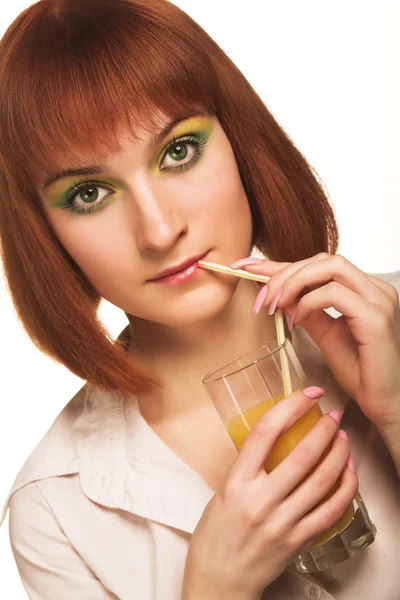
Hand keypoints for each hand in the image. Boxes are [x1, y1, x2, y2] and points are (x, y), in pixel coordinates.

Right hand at [181, 387, 356, 599]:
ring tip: (344, 439)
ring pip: (322, 481)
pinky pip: (330, 511)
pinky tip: (350, 473)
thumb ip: (246, 468)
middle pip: (301, 455)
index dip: (290, 406)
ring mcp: (282, 523)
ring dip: (339, 454)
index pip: (265, 432)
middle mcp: (260, 500)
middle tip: (334, 415)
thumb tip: (272, 443)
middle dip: (324, 429)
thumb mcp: (221, 493)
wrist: (219, 583)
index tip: (307, 394)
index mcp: (236, 482)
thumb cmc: (214, 536)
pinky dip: (346, 488)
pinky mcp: (297, 541)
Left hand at [232, 253, 399, 429]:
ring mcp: (378, 299)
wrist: (387, 402)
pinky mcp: (376, 317)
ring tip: (275, 305)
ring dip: (293, 282)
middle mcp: (374, 288)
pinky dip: (308, 302)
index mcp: (364, 289)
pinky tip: (296, 320)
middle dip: (284, 273)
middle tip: (262, 297)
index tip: (249, 268)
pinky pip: (333, 293)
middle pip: (323, 259)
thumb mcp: (326, 335)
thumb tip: (282, 295)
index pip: (319, 265)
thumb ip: (307, 311)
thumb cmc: (362, 372)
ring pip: (329, 266)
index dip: (281, 264)